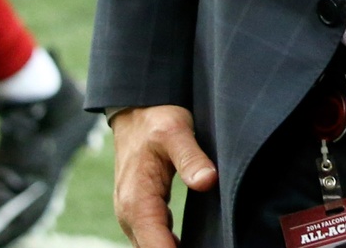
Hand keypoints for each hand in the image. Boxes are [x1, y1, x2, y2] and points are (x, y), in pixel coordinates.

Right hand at [110, 105, 216, 247]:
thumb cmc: (155, 120)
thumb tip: (208, 181)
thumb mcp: (176, 132)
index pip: (156, 246)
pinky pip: (154, 238)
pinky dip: (169, 245)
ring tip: (209, 244)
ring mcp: (133, 215)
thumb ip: (191, 158)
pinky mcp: (141, 212)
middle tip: (215, 244)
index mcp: (137, 201)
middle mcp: (130, 214)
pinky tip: (194, 243)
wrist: (136, 112)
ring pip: (152, 247)